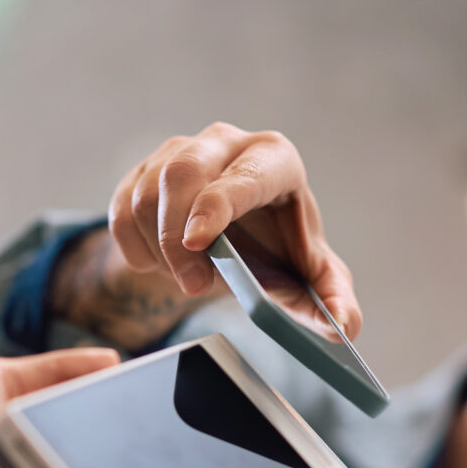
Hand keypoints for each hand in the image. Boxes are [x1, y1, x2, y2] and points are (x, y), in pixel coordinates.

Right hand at [109, 121, 360, 338]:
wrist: (231, 242)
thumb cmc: (277, 252)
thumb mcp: (308, 276)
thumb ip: (331, 298)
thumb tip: (345, 325)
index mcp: (273, 158)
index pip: (242, 174)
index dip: (217, 205)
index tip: (199, 243)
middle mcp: (225, 142)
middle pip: (182, 174)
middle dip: (177, 238)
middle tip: (193, 285)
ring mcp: (177, 151)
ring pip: (146, 196)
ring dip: (159, 250)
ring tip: (187, 276)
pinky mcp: (141, 171)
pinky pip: (121, 210)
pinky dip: (135, 249)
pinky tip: (159, 264)